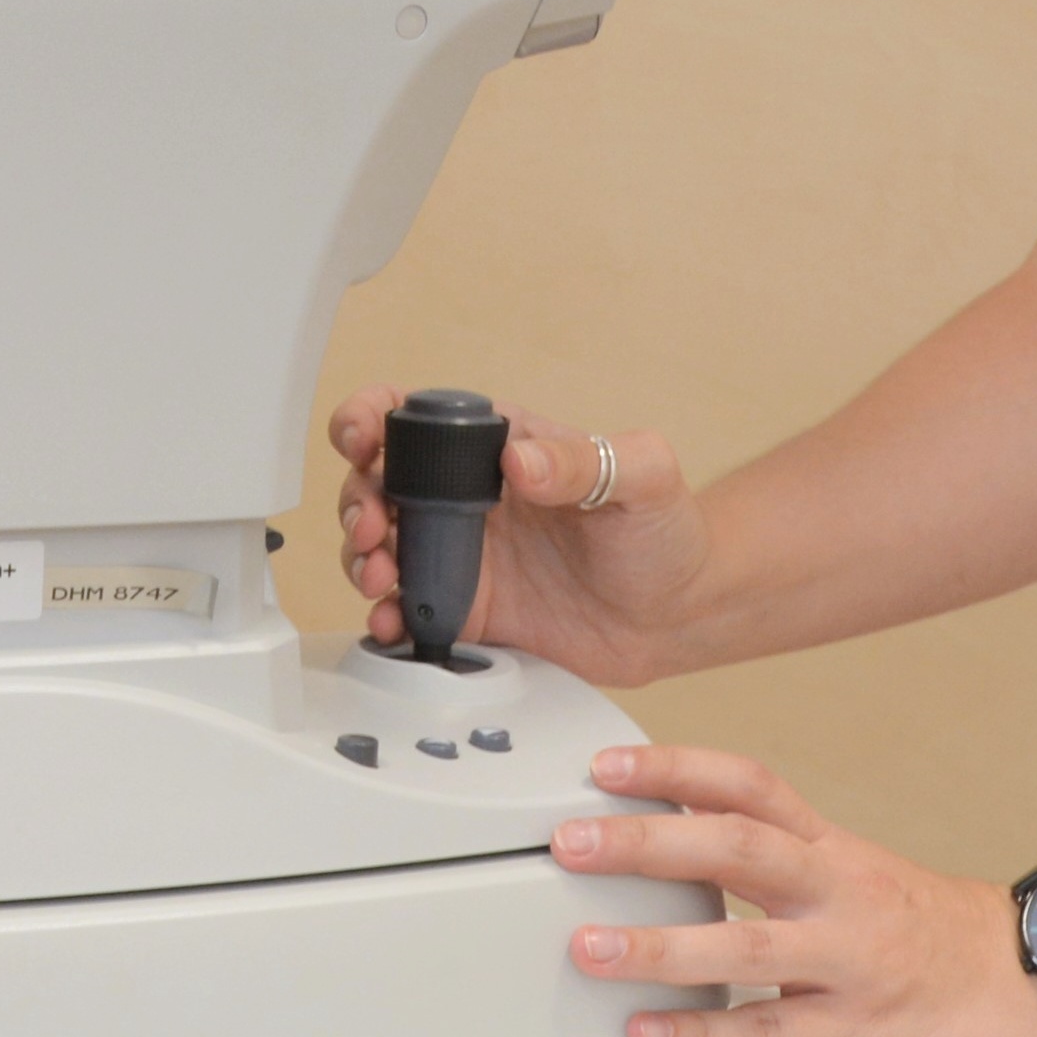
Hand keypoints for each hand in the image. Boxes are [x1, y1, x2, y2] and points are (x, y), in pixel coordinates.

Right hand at [328, 386, 716, 686]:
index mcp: (497, 448)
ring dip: (360, 557)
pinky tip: (393, 620)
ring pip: (379, 547)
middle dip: (357, 500)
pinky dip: (386, 616)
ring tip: (380, 576)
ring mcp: (462, 555)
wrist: (680, 615)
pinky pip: (408, 609)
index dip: (371, 419)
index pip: (413, 416)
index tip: (363, 441)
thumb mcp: (640, 476)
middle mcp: (467, 499)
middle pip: (377, 483)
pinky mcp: (467, 610)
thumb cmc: (665, 532)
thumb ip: (581, 460)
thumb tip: (519, 459)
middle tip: (375, 527)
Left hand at [553, 744, 1036, 1036]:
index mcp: (832, 848)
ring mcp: (851, 960)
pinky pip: (773, 1034)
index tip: (604, 764)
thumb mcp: (853, 868)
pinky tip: (649, 1034)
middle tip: (568, 840)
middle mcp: (839, 891)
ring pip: (749, 946)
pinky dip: (706, 1035)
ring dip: (661, 947)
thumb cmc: (930, 929)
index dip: (677, 767)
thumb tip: (678, 815)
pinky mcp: (861, 1028)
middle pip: (740, 847)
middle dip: (647, 841)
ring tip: (587, 948)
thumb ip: (774, 847)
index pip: (751, 785)